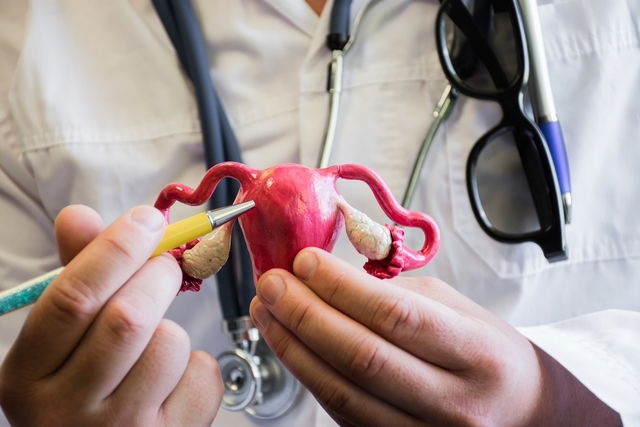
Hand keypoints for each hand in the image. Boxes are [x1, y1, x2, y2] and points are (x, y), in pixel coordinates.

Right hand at [0, 205, 222, 425]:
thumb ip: (77, 274)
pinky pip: (202, 374)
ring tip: (156, 342)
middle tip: (167, 263)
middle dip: (158, 275)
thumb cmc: (85, 381)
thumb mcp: (65, 337)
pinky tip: (174, 380)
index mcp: (27, 376)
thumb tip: (78, 215)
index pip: (72, 299)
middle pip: (128, 318)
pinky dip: (197, 364)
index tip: (147, 220)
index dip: (115, 250)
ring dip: (173, 328)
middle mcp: (65, 410)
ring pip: (169, 344)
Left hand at [250, 248, 620, 425]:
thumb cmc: (486, 352)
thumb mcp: (456, 308)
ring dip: (293, 345)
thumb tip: (327, 277)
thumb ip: (396, 294)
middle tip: (272, 282)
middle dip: (304, 313)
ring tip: (266, 310)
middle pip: (360, 355)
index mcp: (478, 353)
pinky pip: (340, 409)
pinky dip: (307, 372)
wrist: (518, 410)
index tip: (305, 261)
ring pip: (341, 390)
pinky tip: (288, 342)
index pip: (396, 315)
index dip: (341, 286)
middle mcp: (453, 401)